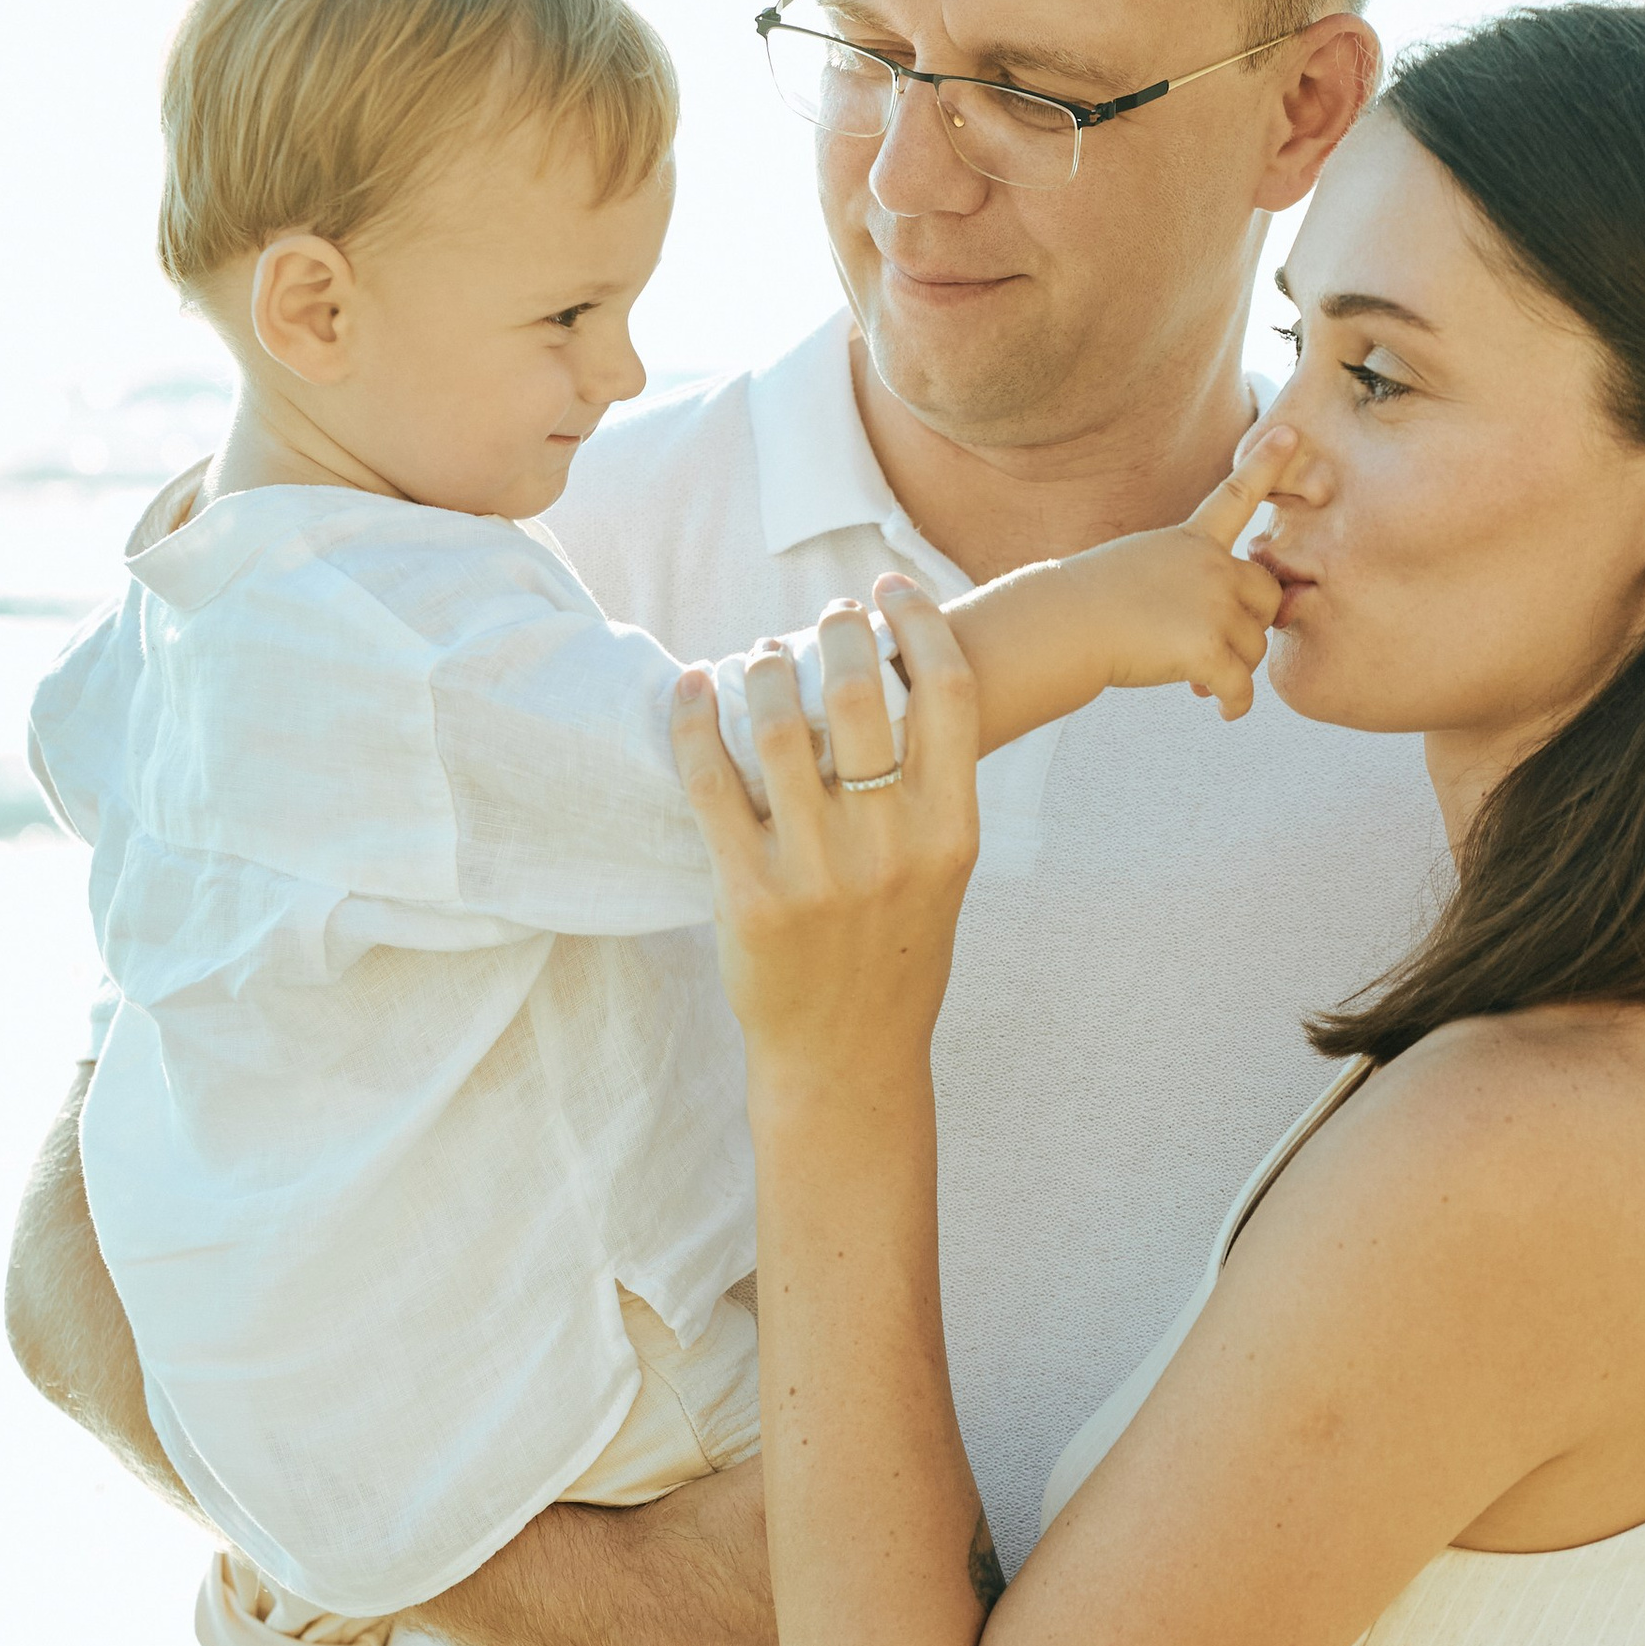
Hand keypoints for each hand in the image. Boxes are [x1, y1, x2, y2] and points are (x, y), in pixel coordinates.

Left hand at [671, 583, 979, 1072]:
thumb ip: (930, 789)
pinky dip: (694, 720)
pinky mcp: (749, 894)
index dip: (919, 621)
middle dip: (834, 631)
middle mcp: (891, 846)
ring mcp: (818, 872)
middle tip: (819, 617)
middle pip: (859, 692)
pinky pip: (711, 781)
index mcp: (951, 831)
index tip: (889, 589)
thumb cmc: (894, 954)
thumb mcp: (943, 874)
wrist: (846, 1056)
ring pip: (778, 724)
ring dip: (761, 667)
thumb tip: (897, 681)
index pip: (948, 691)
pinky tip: (693, 689)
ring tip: (756, 657)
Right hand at [1078, 429, 1290, 719]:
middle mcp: (1211, 566)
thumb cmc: (1088, 605)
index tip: (1292, 433)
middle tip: (1218, 647)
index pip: (1236, 495)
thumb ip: (1188, 581)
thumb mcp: (1140, 567)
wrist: (1063, 627)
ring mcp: (1212, 606)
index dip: (1266, 464)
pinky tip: (1223, 710)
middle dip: (1250, 627)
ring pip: (1254, 647)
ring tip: (1197, 679)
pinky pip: (1242, 686)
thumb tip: (1225, 629)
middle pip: (1266, 597)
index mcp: (1191, 540)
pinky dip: (1236, 703)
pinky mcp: (1207, 649)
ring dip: (1233, 668)